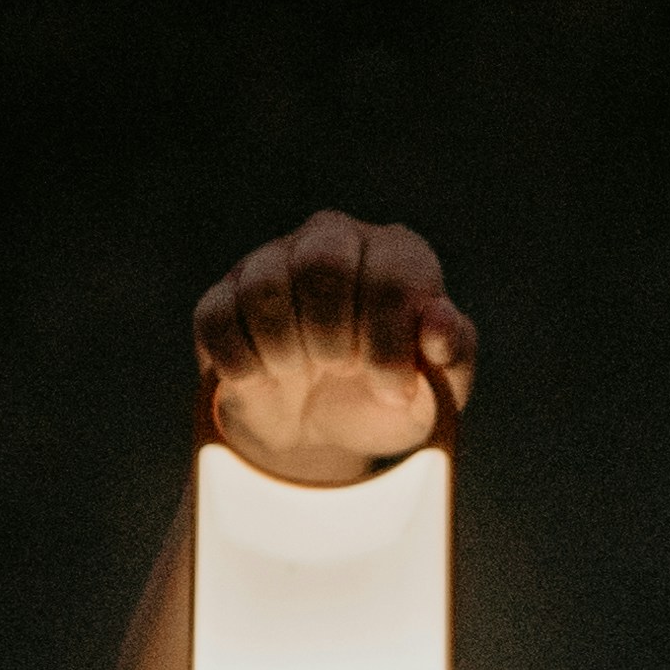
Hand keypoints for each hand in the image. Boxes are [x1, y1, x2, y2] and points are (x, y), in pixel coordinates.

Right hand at [194, 211, 475, 487]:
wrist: (325, 430)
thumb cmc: (390, 395)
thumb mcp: (437, 388)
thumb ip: (451, 352)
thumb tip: (437, 324)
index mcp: (398, 253)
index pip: (390, 278)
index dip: (388, 345)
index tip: (392, 391)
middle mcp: (333, 239)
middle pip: (321, 265)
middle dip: (332, 338)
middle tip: (340, 371)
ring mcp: (272, 261)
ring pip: (264, 287)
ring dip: (286, 352)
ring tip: (304, 376)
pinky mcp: (223, 296)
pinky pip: (218, 320)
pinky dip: (243, 366)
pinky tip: (266, 379)